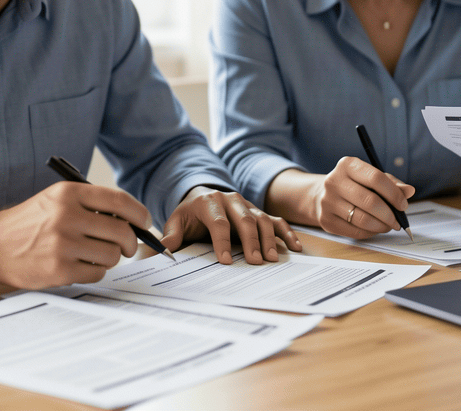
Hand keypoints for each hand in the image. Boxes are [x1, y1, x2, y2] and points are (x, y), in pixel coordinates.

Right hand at [0, 181, 150, 289]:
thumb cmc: (30, 223)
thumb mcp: (56, 200)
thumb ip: (90, 204)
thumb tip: (131, 219)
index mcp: (68, 194)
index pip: (119, 200)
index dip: (139, 213)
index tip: (144, 222)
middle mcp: (66, 216)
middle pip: (121, 231)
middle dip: (129, 242)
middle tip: (126, 246)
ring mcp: (62, 244)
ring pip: (112, 255)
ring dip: (110, 258)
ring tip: (95, 255)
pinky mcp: (59, 269)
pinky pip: (97, 273)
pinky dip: (95, 271)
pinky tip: (81, 265)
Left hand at [161, 186, 302, 264]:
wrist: (201, 197)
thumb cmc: (190, 215)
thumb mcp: (176, 222)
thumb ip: (172, 236)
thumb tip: (165, 250)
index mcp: (209, 202)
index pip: (218, 222)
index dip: (222, 241)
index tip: (225, 261)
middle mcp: (231, 200)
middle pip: (244, 219)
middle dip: (250, 241)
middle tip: (255, 262)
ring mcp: (248, 205)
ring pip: (262, 220)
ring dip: (269, 239)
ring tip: (272, 259)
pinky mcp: (259, 212)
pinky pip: (276, 220)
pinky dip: (287, 233)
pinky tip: (295, 247)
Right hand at [269, 158, 414, 239]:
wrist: (322, 195)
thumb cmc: (353, 185)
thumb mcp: (371, 177)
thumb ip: (392, 184)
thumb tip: (409, 191)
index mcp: (347, 165)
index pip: (375, 178)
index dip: (394, 194)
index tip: (403, 204)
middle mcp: (334, 181)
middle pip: (370, 201)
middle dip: (390, 214)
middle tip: (398, 221)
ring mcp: (327, 201)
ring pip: (363, 219)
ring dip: (381, 226)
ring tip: (388, 225)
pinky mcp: (326, 220)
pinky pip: (355, 231)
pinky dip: (370, 232)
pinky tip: (374, 228)